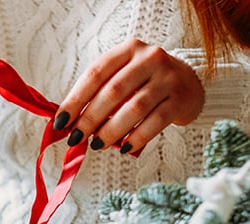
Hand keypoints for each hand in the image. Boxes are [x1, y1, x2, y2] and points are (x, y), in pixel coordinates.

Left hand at [55, 38, 203, 154]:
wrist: (189, 83)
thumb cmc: (143, 83)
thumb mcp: (120, 78)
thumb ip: (97, 94)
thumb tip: (68, 123)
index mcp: (128, 50)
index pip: (95, 74)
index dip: (74, 100)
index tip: (60, 122)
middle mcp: (149, 59)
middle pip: (113, 91)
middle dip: (90, 118)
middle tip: (76, 138)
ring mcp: (168, 78)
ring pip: (134, 108)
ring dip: (111, 130)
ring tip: (97, 145)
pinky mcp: (180, 99)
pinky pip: (155, 121)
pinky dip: (137, 137)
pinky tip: (124, 148)